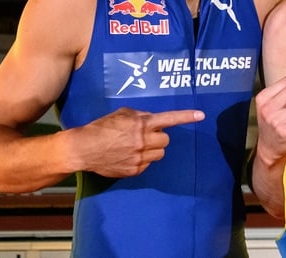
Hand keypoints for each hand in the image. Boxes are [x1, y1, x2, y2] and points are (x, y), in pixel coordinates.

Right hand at [78, 107, 203, 177]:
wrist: (83, 149)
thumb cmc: (101, 128)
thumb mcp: (121, 114)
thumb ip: (140, 116)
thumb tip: (152, 121)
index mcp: (141, 124)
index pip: (168, 119)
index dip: (186, 116)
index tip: (201, 115)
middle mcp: (143, 141)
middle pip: (166, 139)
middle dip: (158, 137)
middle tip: (144, 136)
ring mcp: (140, 157)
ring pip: (160, 153)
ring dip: (153, 149)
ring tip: (136, 146)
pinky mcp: (135, 170)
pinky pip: (148, 164)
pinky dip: (142, 160)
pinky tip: (127, 156)